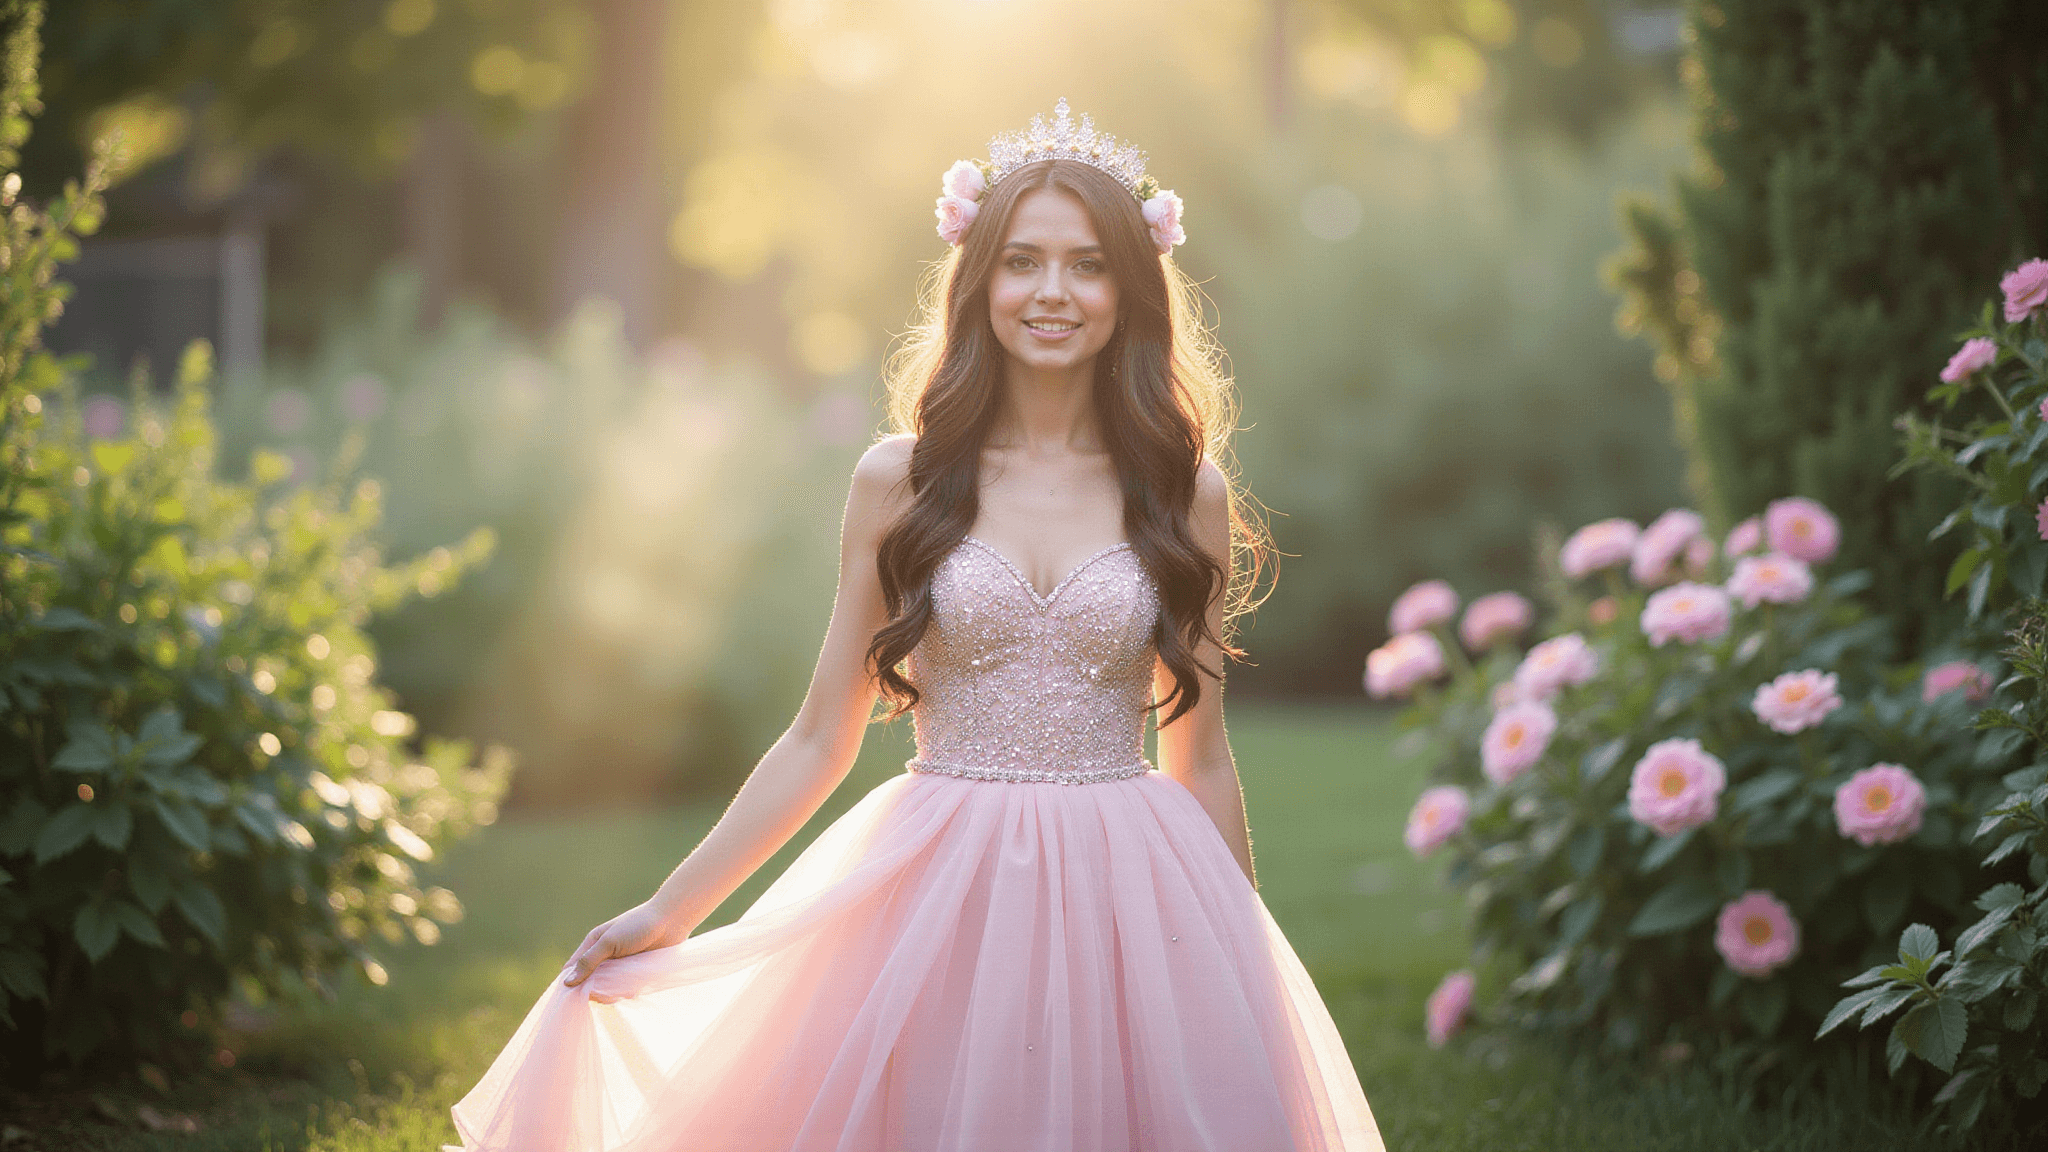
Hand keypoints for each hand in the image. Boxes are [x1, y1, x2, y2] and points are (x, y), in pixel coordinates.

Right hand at [560, 900, 693, 987]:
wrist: (672, 921)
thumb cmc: (639, 925)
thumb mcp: (610, 941)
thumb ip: (589, 961)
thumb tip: (567, 982)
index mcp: (593, 945)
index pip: (573, 969)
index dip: (571, 983)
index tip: (575, 997)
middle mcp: (604, 957)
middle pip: (590, 983)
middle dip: (596, 991)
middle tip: (609, 991)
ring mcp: (619, 966)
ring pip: (607, 989)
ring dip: (613, 993)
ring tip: (624, 988)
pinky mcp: (634, 974)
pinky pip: (625, 990)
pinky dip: (627, 992)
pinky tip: (635, 989)